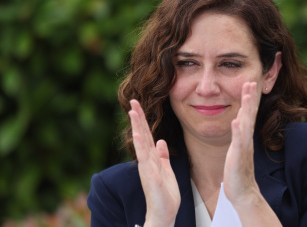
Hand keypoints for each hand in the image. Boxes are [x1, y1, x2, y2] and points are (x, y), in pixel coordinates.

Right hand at [129, 100, 179, 226]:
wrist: (164, 214)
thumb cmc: (165, 195)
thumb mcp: (166, 170)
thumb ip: (163, 156)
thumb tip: (162, 141)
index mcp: (152, 158)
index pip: (146, 135)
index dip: (143, 120)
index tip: (138, 105)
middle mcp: (147, 160)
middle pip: (142, 135)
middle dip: (138, 117)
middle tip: (133, 100)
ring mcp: (147, 168)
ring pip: (141, 143)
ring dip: (137, 127)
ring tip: (133, 111)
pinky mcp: (150, 176)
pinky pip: (144, 158)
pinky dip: (141, 145)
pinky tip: (138, 134)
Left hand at [223, 82, 260, 204]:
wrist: (243, 192)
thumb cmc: (238, 171)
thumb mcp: (238, 149)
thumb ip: (238, 135)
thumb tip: (237, 121)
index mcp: (244, 136)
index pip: (248, 114)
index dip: (249, 98)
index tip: (249, 83)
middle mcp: (246, 139)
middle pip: (250, 115)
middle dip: (250, 98)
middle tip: (251, 81)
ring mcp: (243, 147)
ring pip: (246, 125)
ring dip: (247, 110)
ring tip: (246, 95)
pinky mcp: (238, 157)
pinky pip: (239, 142)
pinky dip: (238, 131)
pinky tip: (236, 121)